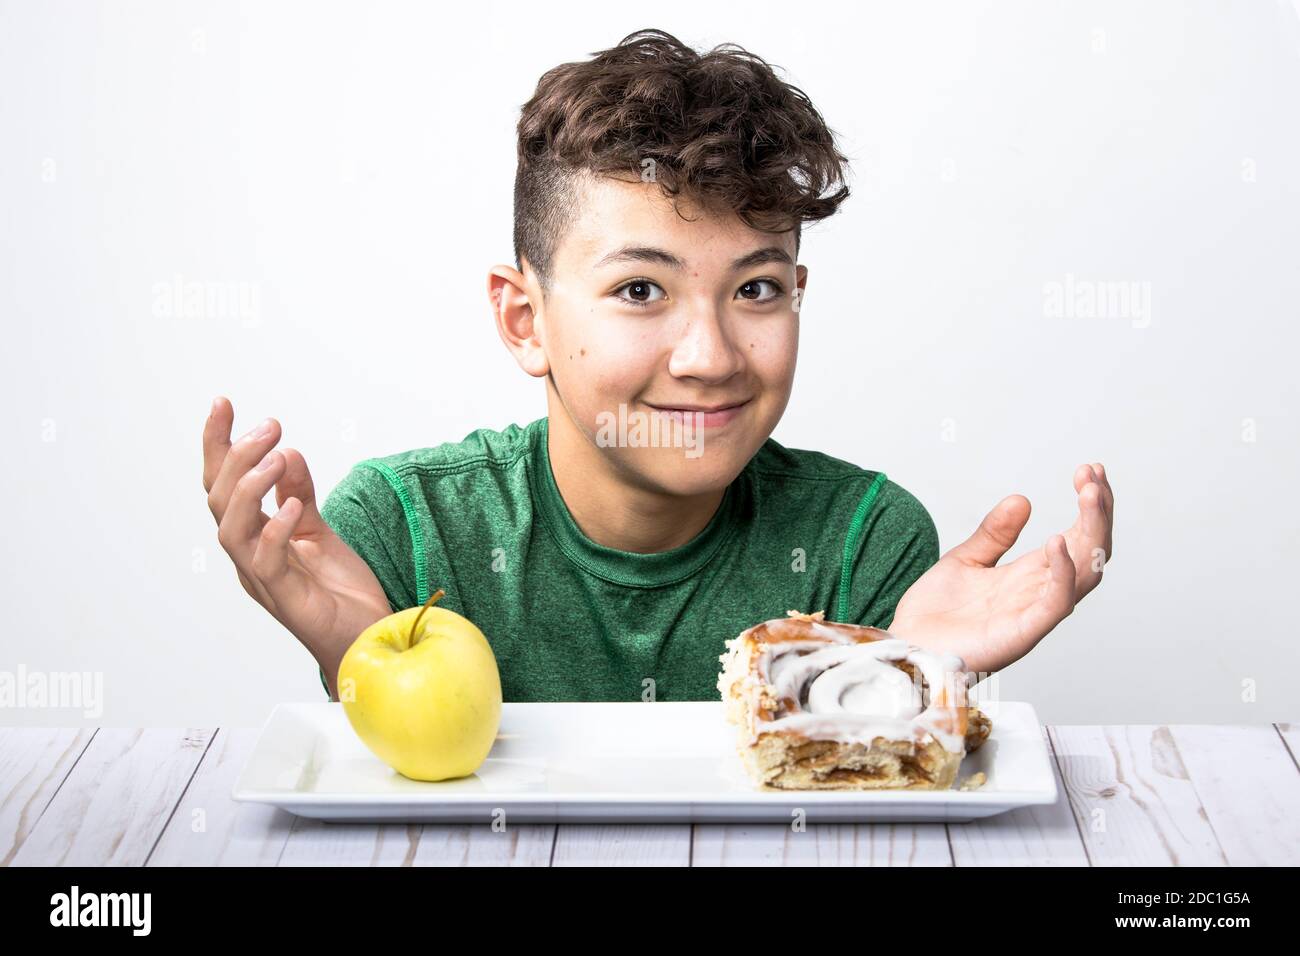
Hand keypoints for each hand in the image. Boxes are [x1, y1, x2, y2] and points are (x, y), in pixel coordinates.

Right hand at [202, 396, 390, 694]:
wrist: (370, 640)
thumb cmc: (340, 594)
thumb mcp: (322, 531)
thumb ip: (301, 495)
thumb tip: (288, 452)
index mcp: (254, 537)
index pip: (224, 484)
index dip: (219, 444)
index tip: (224, 403)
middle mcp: (249, 556)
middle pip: (219, 500)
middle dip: (237, 456)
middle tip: (269, 426)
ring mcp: (263, 578)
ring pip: (231, 529)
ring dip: (249, 489)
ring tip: (276, 458)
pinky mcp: (286, 598)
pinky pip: (267, 562)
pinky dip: (276, 531)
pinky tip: (294, 507)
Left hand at [888, 463, 1114, 674]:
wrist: (906, 646)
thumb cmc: (936, 615)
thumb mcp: (965, 559)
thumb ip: (994, 534)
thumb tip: (1022, 499)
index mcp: (1030, 576)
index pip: (1076, 538)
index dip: (1088, 506)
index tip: (1089, 470)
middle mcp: (1039, 593)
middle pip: (1090, 552)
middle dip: (1098, 512)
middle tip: (1094, 474)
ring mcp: (1034, 613)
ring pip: (1084, 573)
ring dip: (1092, 532)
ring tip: (1090, 494)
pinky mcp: (1022, 632)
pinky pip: (1055, 602)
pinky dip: (1063, 572)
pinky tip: (1058, 540)